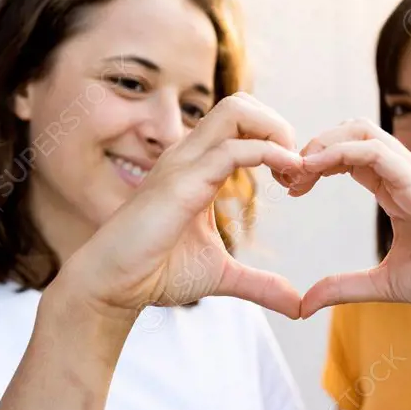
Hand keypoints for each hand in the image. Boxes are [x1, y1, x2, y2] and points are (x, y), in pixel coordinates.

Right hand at [60, 93, 304, 319]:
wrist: (113, 287)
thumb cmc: (156, 274)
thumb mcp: (223, 276)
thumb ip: (261, 284)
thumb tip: (297, 305)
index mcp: (198, 166)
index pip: (242, 123)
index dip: (277, 142)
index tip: (296, 180)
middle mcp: (189, 156)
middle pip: (241, 104)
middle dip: (279, 127)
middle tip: (298, 169)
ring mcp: (183, 164)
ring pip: (237, 111)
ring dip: (276, 133)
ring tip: (293, 171)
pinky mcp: (181, 183)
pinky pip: (232, 149)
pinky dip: (268, 154)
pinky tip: (287, 175)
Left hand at [286, 119, 410, 317]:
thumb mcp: (382, 284)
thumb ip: (342, 288)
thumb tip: (303, 305)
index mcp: (395, 189)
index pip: (348, 157)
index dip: (315, 165)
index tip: (291, 188)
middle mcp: (402, 174)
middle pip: (349, 134)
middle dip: (312, 147)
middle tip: (286, 175)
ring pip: (358, 130)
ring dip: (321, 143)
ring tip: (296, 169)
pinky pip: (372, 149)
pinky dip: (338, 152)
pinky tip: (313, 168)